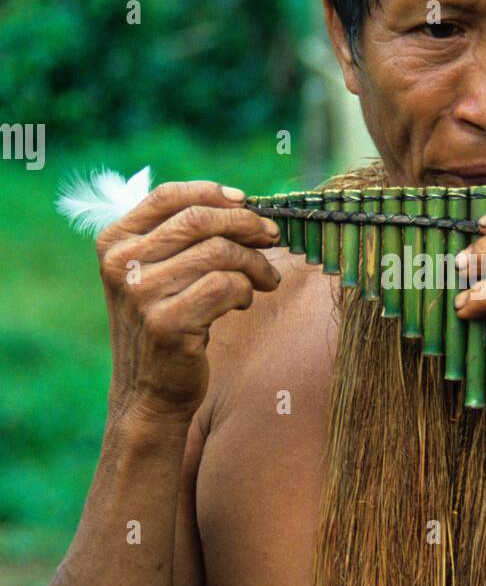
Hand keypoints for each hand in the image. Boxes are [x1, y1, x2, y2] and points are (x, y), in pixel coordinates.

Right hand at [96, 181, 281, 421]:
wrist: (148, 392)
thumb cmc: (165, 324)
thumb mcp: (156, 273)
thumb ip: (182, 237)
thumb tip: (242, 204)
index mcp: (114, 243)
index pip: (167, 196)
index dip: (212, 192)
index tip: (247, 202)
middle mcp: (121, 265)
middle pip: (199, 220)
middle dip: (245, 224)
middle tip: (272, 237)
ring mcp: (141, 294)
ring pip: (219, 252)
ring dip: (254, 263)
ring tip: (264, 279)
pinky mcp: (167, 323)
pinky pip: (226, 286)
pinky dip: (246, 290)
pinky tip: (243, 302)